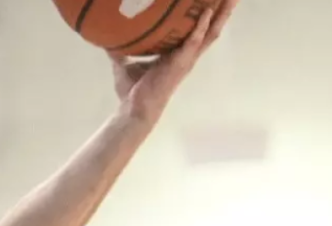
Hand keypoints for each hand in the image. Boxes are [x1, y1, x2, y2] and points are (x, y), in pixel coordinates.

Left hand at [111, 0, 236, 121]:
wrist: (134, 110)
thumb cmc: (132, 92)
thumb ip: (120, 51)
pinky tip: (206, 12)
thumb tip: (108, 38)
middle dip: (222, 11)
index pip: (198, 31)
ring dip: (221, 15)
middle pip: (211, 29)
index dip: (208, 16)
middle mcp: (187, 55)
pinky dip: (200, 26)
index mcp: (178, 54)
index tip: (213, 1)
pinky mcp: (180, 63)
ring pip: (210, 33)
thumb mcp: (124, 65)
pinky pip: (194, 41)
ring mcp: (186, 59)